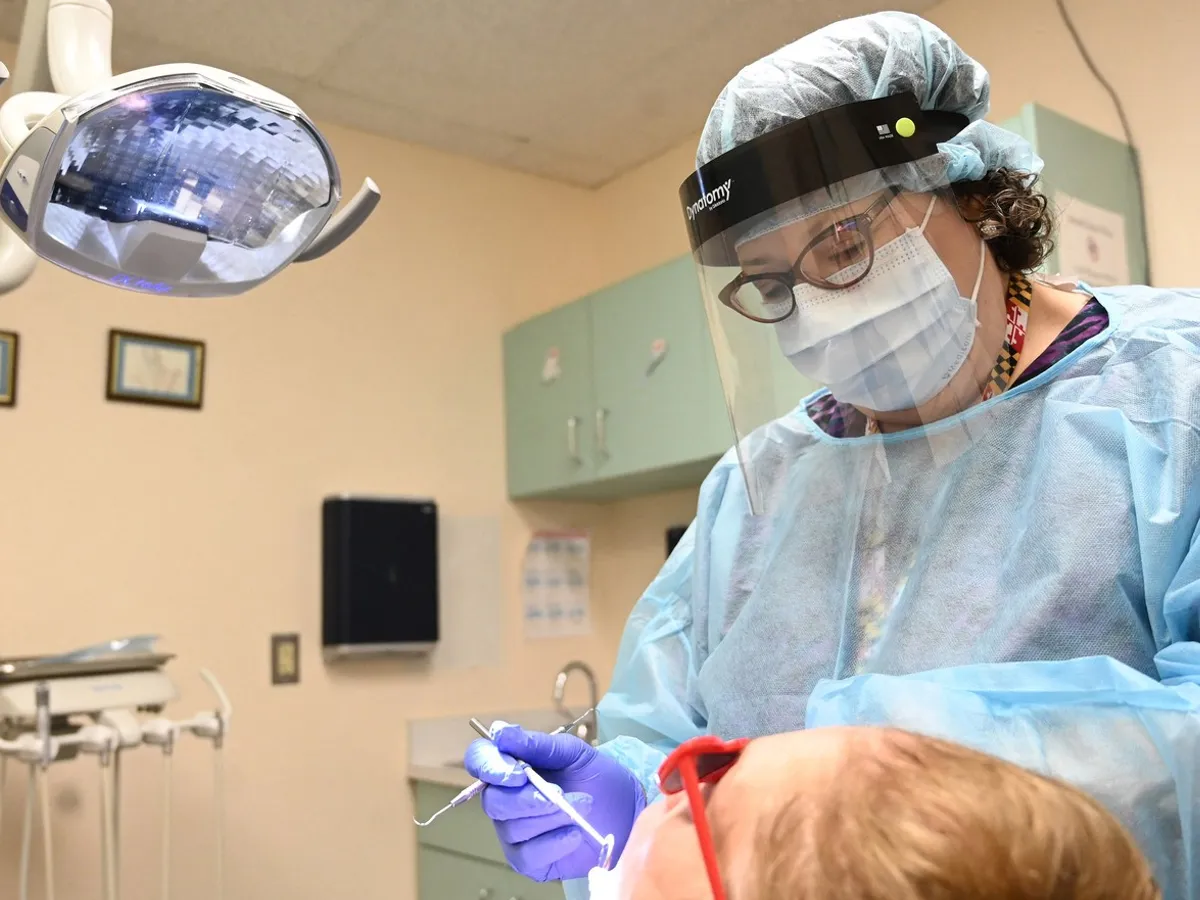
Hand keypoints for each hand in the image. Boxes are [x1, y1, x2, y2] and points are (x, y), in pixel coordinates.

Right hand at [463, 724, 644, 881]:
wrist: (626, 812)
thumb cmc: (597, 778)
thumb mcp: (574, 753)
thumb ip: (538, 744)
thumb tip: (501, 732)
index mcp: (512, 767)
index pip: (480, 761)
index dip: (489, 766)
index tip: (517, 773)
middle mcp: (506, 800)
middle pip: (493, 801)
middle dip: (528, 798)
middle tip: (560, 793)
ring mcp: (514, 832)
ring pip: (513, 828)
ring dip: (549, 817)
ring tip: (581, 808)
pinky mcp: (528, 860)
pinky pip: (527, 855)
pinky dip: (552, 843)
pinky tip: (574, 834)